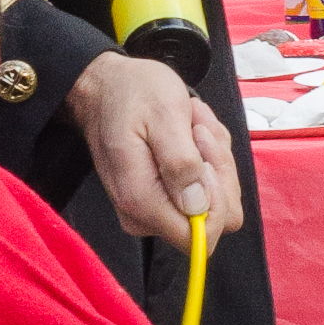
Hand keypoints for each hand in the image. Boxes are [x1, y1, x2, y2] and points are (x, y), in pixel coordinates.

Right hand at [66, 50, 244, 246]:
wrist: (105, 86)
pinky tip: (191, 132)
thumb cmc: (131, 94)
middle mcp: (145, 215)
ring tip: (193, 125)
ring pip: (213, 200)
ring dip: (214, 158)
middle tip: (199, 130)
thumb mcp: (164, 115)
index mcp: (143, 202)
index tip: (204, 157)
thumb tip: (198, 207)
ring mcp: (153, 208)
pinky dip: (207, 157)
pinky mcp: (160, 197)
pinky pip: (203, 188)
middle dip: (218, 170)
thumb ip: (181, 164)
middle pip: (213, 217)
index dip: (217, 199)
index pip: (200, 237)